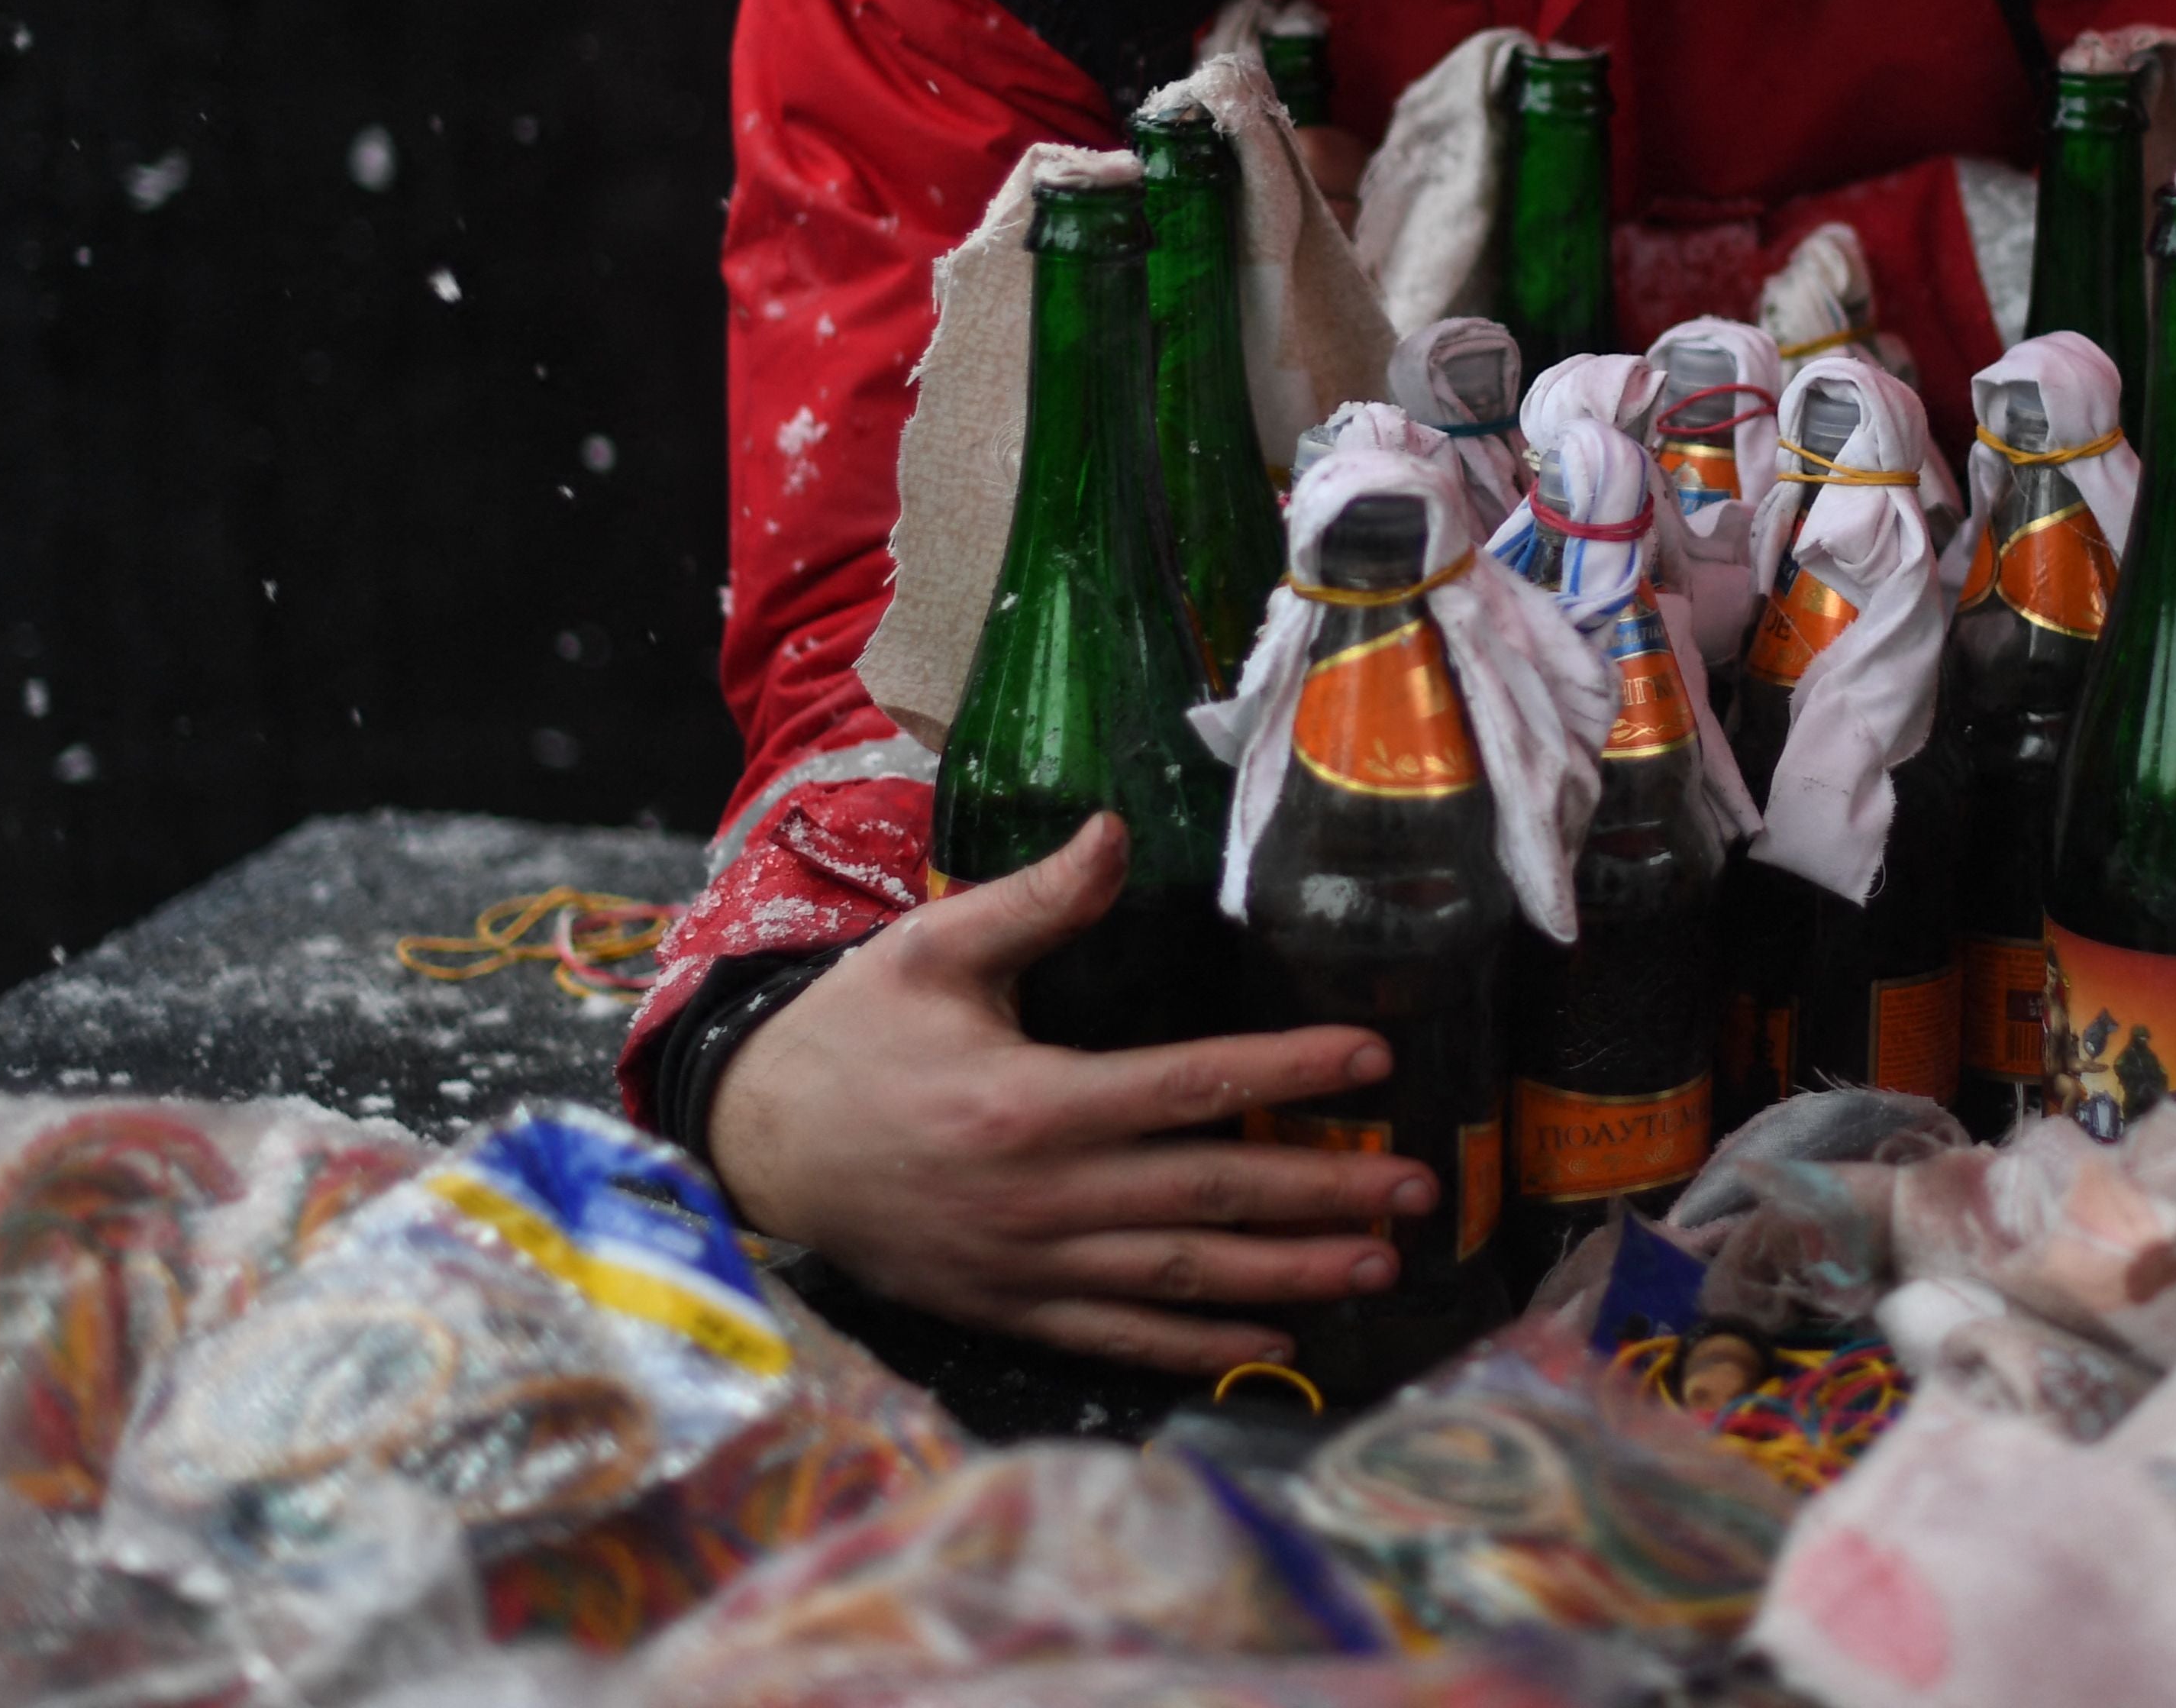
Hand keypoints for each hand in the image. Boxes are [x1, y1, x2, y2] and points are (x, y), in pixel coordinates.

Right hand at [705, 813, 1433, 1371]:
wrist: (756, 1145)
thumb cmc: (852, 1036)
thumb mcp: (932, 951)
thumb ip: (1035, 901)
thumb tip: (1115, 829)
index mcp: (1031, 1102)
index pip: (1190, 1086)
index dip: (1288, 1074)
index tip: (1374, 1063)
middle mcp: (1041, 1196)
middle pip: (1209, 1193)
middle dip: (1324, 1193)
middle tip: (1419, 1190)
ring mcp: (1028, 1265)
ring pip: (1183, 1275)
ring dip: (1289, 1275)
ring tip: (1378, 1270)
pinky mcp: (1010, 1308)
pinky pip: (1122, 1334)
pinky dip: (1202, 1345)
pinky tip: (1276, 1345)